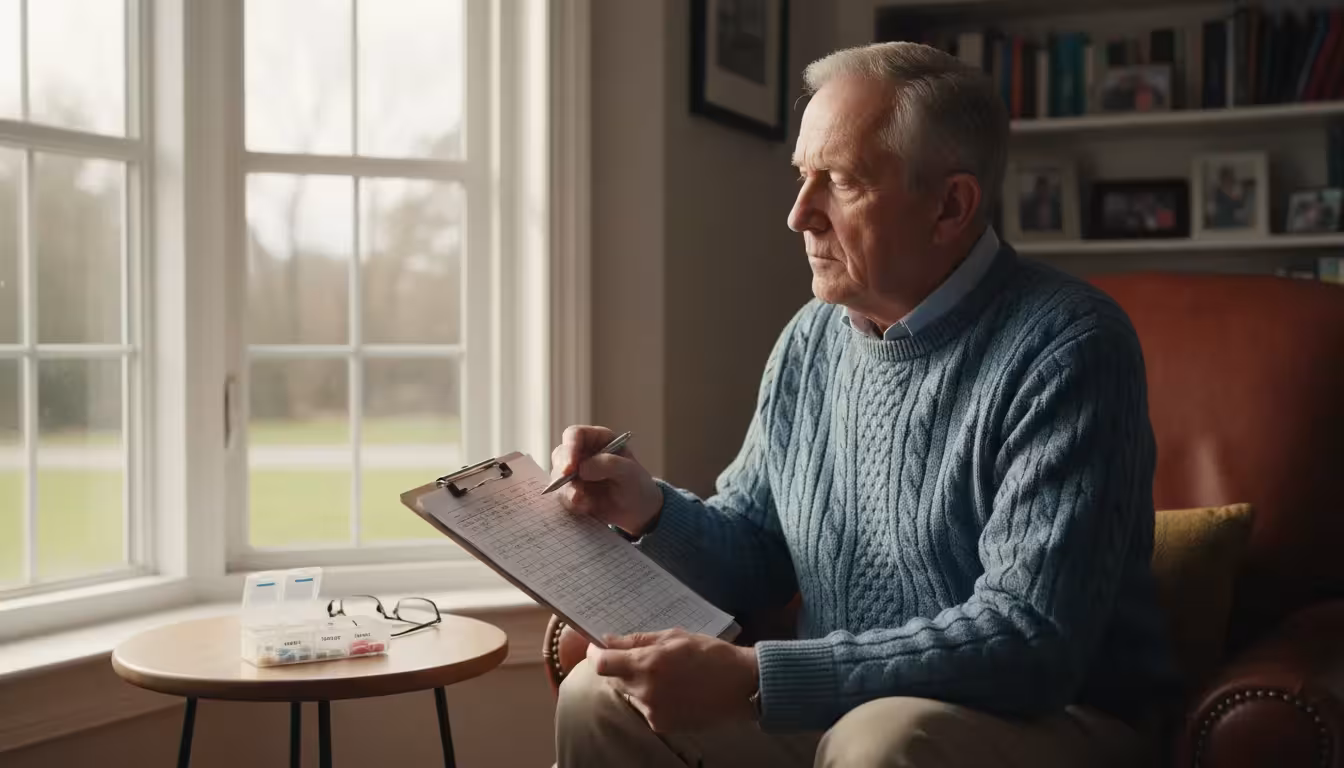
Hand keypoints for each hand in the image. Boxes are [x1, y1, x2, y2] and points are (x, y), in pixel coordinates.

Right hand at [551, 425, 662, 535]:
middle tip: (575, 491)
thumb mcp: (629, 472)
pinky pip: (561, 495)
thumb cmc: (636, 485)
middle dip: (563, 473)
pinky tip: (587, 508)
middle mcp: (583, 453)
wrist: (638, 511)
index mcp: (598, 439)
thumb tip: (582, 468)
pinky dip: (571, 503)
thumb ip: (608, 464)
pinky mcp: (571, 490)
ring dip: (568, 491)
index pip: (575, 434)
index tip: (570, 468)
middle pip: (561, 455)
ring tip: (587, 503)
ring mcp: (575, 472)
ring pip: (557, 477)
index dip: (569, 448)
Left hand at [587, 629, 758, 732]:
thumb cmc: (711, 654)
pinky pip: (645, 708)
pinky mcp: (662, 725)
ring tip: (665, 675)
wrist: (741, 686)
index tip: (599, 647)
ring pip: (629, 694)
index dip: (596, 654)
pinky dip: (651, 698)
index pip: (602, 663)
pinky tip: (674, 690)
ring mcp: (653, 711)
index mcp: (649, 664)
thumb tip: (608, 640)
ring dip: (637, 683)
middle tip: (642, 658)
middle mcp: (647, 690)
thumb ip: (637, 640)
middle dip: (620, 667)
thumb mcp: (674, 637)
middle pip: (613, 679)